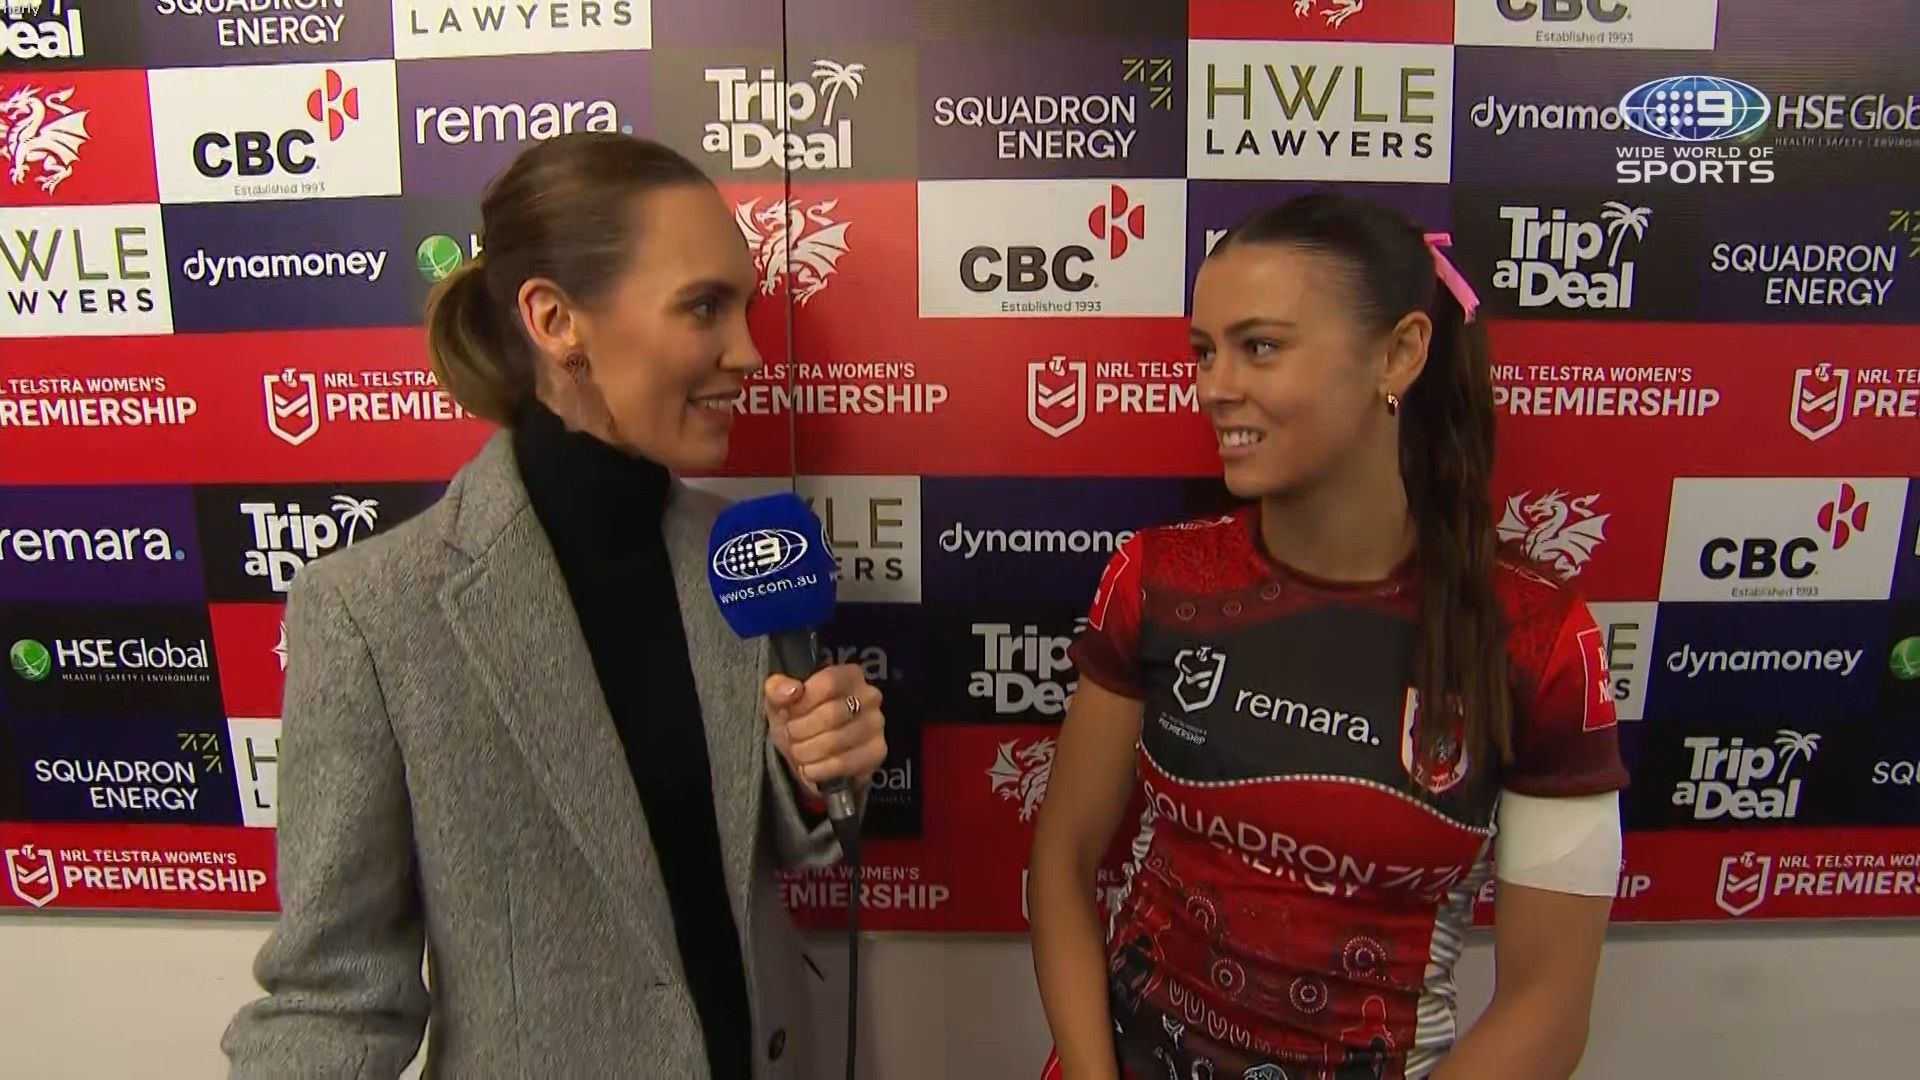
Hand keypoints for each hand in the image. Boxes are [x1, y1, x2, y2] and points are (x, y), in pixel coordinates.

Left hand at [764, 664, 886, 798]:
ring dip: (807, 751)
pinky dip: (819, 770)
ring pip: (835, 741)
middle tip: (791, 736)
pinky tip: (810, 768)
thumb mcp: (779, 701)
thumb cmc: (798, 721)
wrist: (809, 756)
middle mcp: (870, 696)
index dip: (802, 702)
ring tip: (799, 752)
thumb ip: (778, 689)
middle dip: (801, 730)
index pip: (828, 683)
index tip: (788, 714)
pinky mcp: (877, 752)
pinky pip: (844, 763)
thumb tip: (792, 690)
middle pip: (831, 714)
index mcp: (849, 675)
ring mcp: (876, 725)